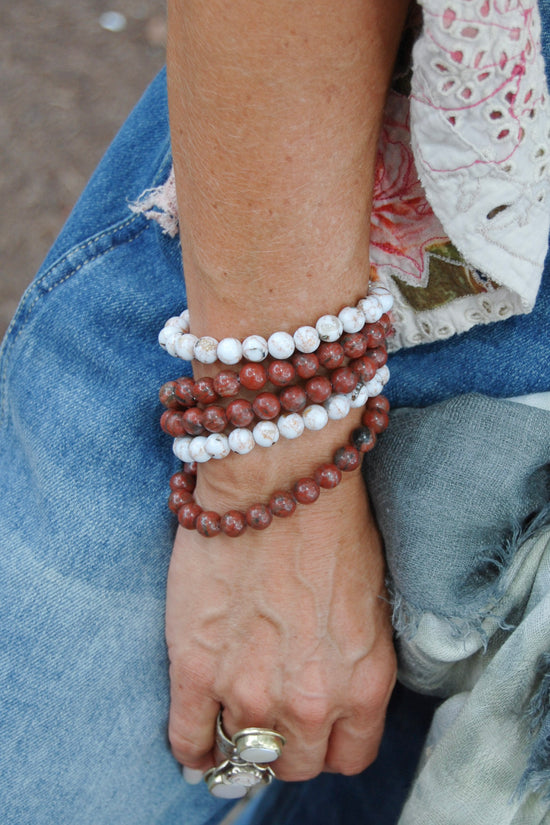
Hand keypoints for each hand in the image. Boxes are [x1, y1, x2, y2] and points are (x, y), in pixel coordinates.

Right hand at [165, 449, 395, 782]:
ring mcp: (250, 691)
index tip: (316, 730)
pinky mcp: (197, 670)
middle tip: (273, 715)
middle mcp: (312, 701)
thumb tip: (331, 680)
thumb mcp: (370, 603)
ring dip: (240, 740)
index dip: (331, 742)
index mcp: (364, 683)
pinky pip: (189, 738)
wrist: (277, 481)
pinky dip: (192, 746)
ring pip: (246, 754)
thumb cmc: (330, 524)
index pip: (352, 755)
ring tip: (232, 721)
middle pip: (299, 763)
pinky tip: (196, 736)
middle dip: (288, 743)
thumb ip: (355, 659)